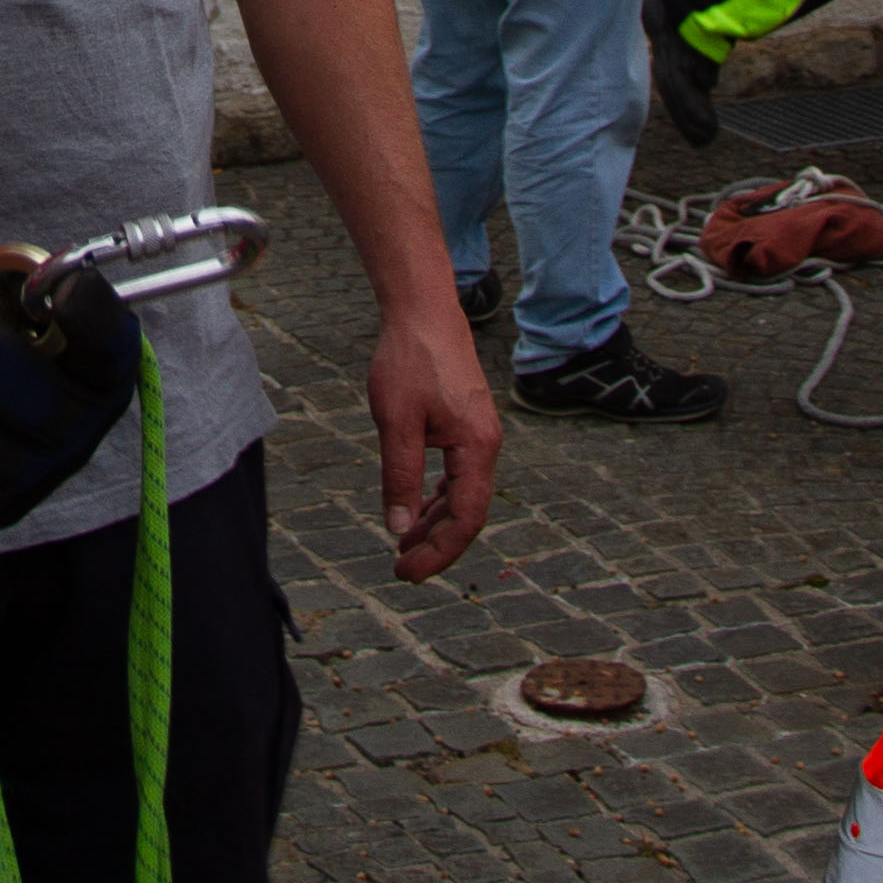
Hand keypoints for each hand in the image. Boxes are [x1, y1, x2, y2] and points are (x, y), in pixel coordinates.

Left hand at [369, 289, 498, 582]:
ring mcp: (477, 434)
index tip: (408, 572)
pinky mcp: (465, 423)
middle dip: (436, 544)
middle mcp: (485, 444)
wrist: (423, 311)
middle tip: (401, 567)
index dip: (440, 552)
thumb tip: (399, 529)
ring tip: (404, 543)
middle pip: (468, 512)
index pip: (466, 518)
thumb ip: (400, 478)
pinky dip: (436, 496)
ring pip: (462, 494)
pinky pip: (456, 474)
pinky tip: (416, 506)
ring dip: (434, 521)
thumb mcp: (397, 423)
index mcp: (476, 447)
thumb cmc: (410, 360)